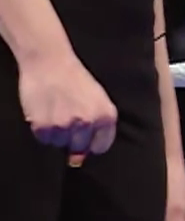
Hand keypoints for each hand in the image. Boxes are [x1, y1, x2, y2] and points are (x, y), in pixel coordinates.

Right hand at [17, 51, 116, 166]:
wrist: (50, 62)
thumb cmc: (75, 79)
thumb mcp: (98, 99)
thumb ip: (97, 126)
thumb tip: (79, 159)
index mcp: (106, 116)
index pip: (101, 146)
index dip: (91, 143)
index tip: (85, 136)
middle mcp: (87, 123)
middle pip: (79, 148)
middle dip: (73, 138)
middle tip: (67, 117)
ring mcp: (64, 125)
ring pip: (59, 143)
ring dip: (56, 133)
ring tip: (55, 111)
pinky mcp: (43, 125)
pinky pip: (43, 138)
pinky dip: (42, 129)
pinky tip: (45, 111)